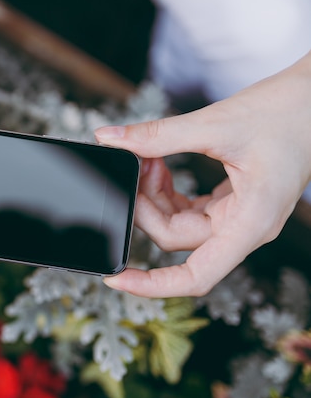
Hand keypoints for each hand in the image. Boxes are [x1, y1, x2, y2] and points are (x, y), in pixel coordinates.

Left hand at [95, 50, 310, 297]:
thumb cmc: (286, 113)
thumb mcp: (214, 124)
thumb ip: (158, 135)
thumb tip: (111, 138)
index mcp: (250, 223)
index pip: (195, 278)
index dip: (152, 285)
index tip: (117, 278)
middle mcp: (243, 227)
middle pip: (175, 238)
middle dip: (146, 206)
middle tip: (136, 166)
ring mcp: (237, 216)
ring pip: (177, 223)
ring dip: (155, 196)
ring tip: (149, 158)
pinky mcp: (230, 203)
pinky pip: (187, 209)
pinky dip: (168, 190)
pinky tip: (160, 164)